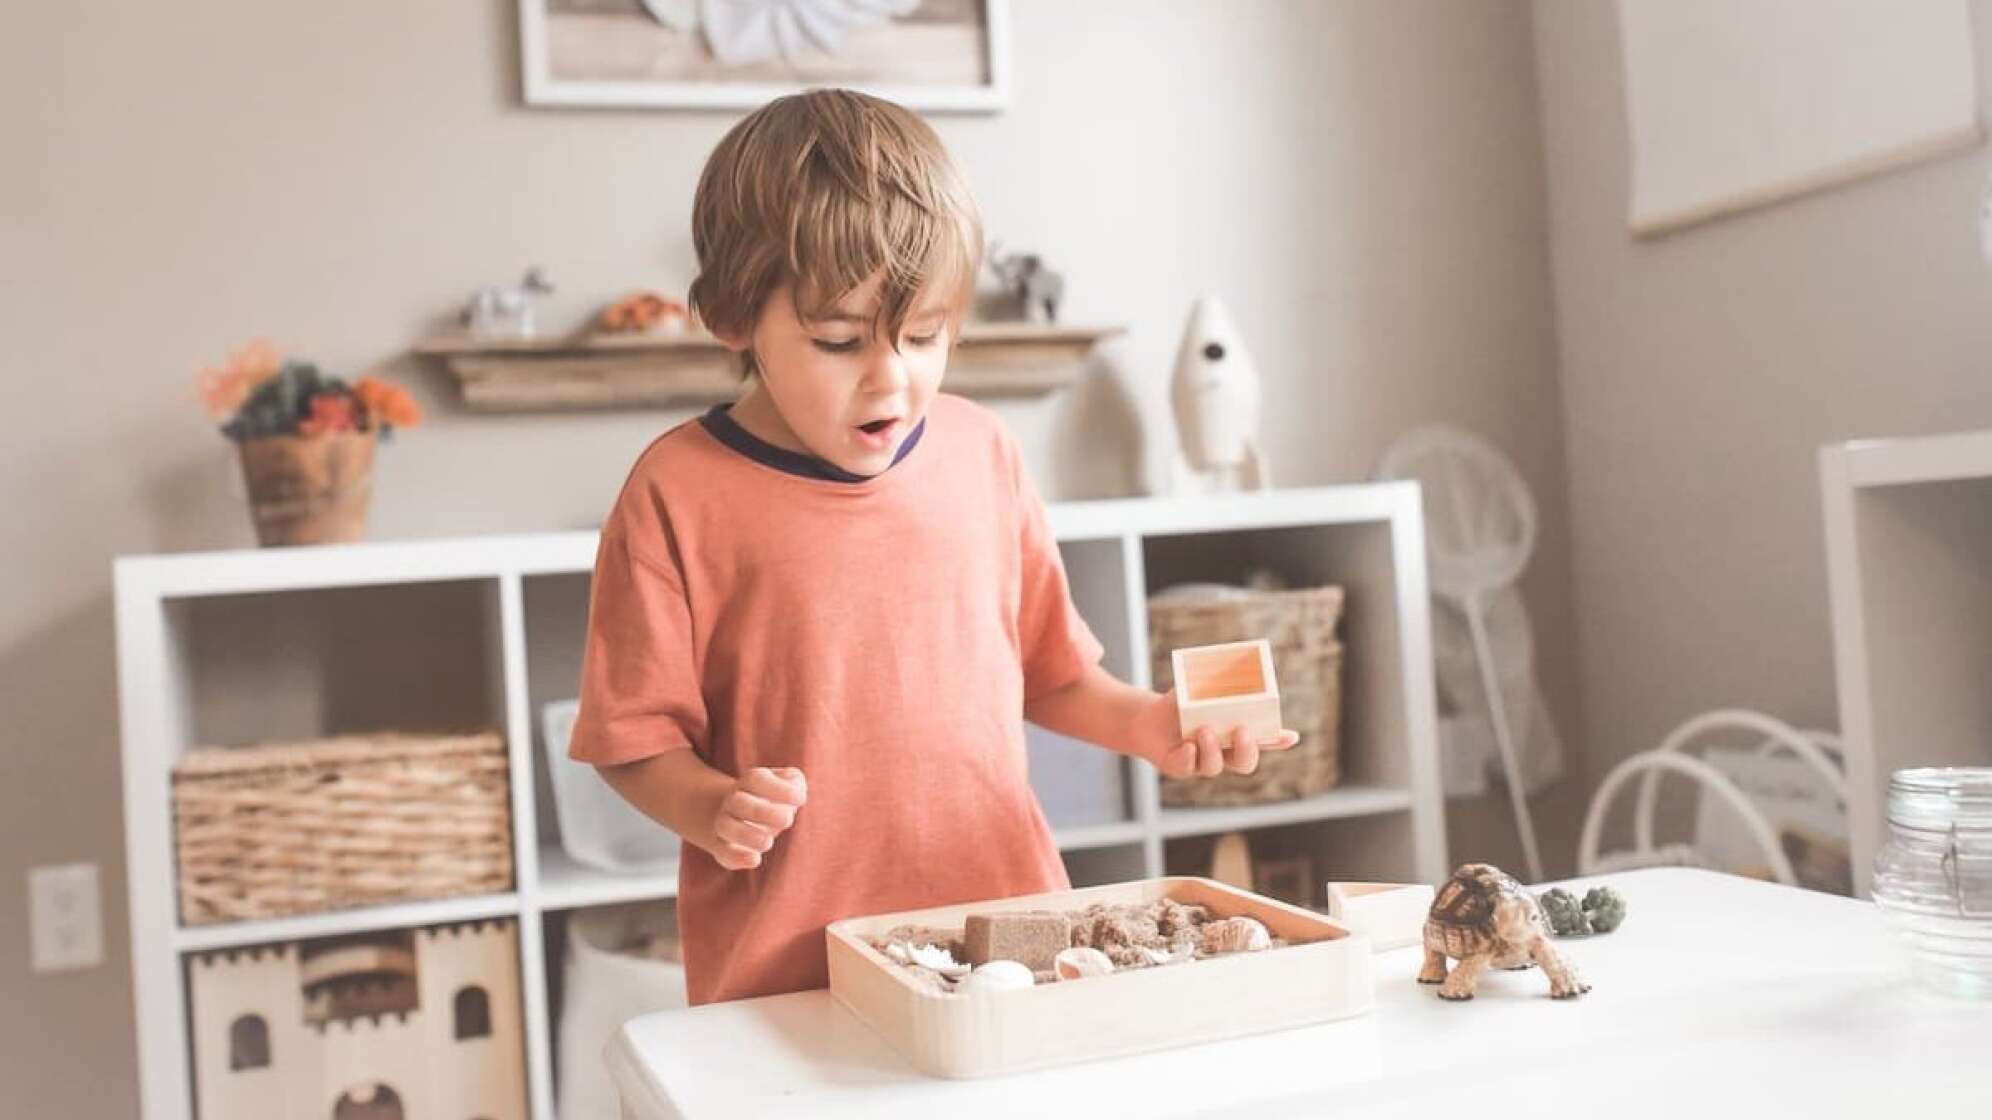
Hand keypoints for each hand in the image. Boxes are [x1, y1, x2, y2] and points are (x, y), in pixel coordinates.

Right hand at [709, 766, 806, 869]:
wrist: (744, 814)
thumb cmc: (775, 797)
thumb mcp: (788, 783)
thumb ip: (795, 783)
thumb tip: (798, 793)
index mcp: (750, 782)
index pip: (756, 779)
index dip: (779, 789)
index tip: (801, 800)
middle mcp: (733, 800)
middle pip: (737, 802)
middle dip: (762, 812)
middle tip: (787, 821)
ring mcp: (725, 822)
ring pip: (725, 826)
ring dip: (747, 835)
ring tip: (769, 842)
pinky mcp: (723, 847)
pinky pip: (722, 852)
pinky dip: (737, 857)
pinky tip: (755, 859)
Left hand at [1139, 690, 1299, 779]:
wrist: (1147, 719)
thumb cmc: (1181, 704)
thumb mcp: (1199, 689)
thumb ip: (1217, 682)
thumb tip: (1230, 660)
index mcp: (1234, 736)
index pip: (1263, 742)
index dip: (1278, 741)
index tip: (1291, 736)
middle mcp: (1222, 754)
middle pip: (1245, 763)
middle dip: (1247, 750)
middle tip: (1242, 731)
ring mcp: (1200, 763)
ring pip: (1215, 767)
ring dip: (1212, 750)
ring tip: (1205, 730)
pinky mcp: (1178, 766)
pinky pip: (1186, 767)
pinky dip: (1188, 757)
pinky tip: (1187, 745)